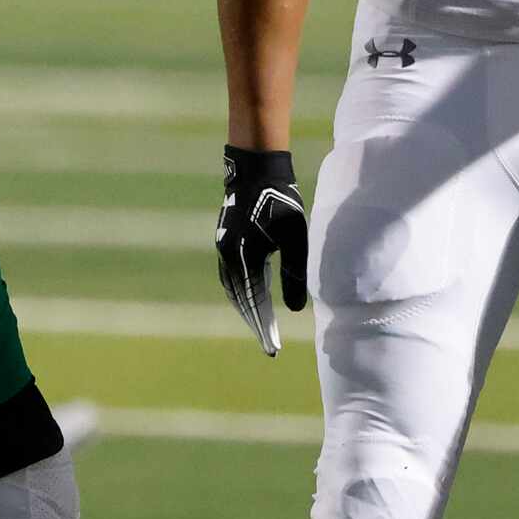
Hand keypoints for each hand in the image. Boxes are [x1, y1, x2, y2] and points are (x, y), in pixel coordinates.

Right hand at [215, 146, 306, 356]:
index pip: (254, 302)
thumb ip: (294, 274)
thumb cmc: (280, 201)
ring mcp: (223, 250)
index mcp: (243, 257)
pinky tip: (252, 298)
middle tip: (269, 345)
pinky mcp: (226, 244)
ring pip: (233, 290)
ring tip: (261, 327)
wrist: (255, 172)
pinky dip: (241, 294)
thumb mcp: (294, 238)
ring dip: (246, 309)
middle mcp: (228, 257)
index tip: (273, 347)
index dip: (264, 326)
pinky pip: (231, 278)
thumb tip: (295, 309)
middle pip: (240, 300)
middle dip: (255, 323)